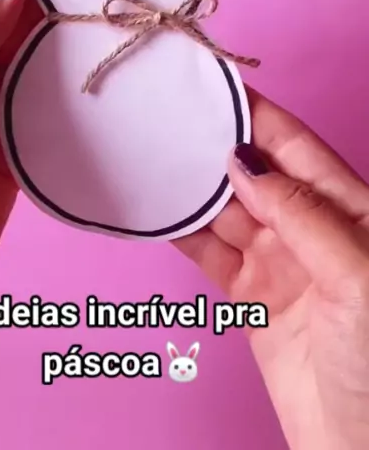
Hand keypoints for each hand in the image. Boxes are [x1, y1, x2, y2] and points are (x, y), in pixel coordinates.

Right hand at [176, 90, 368, 449]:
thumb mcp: (357, 273)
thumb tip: (244, 162)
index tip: (213, 87)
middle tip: (169, 119)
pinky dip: (183, 234)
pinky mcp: (251, 301)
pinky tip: (158, 212)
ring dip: (193, 189)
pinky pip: (211, 256)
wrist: (363, 446)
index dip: (256, 112)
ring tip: (152, 157)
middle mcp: (311, 230)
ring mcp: (280, 264)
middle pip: (254, 174)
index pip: (295, 145)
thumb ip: (300, 214)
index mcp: (349, 210)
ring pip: (227, 212)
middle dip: (215, 146)